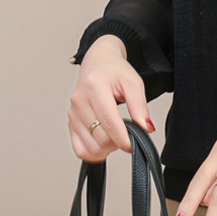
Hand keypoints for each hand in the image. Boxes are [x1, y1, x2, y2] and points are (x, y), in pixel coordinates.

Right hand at [67, 35, 154, 161]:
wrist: (98, 63)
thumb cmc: (115, 71)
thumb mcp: (133, 82)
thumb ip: (140, 105)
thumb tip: (146, 127)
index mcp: (94, 86)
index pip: (108, 121)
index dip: (122, 138)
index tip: (133, 144)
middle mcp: (79, 100)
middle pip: (99, 137)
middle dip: (117, 142)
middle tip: (128, 134)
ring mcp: (73, 113)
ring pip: (89, 147)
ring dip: (106, 149)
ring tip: (116, 136)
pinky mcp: (70, 122)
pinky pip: (79, 149)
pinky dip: (93, 152)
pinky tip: (104, 143)